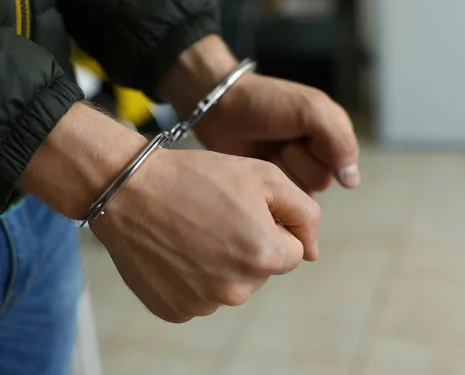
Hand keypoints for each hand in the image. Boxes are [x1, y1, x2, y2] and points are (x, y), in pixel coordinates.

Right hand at [92, 149, 319, 322]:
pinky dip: (195, 277)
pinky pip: (202, 295)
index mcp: (264, 255)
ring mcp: (204, 303)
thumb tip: (313, 252)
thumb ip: (304, 212)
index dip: (273, 226)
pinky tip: (178, 250)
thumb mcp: (264, 176)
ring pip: (233, 284)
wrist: (130, 189)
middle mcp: (237, 289)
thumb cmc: (197, 177)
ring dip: (223, 262)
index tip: (245, 210)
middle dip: (250, 246)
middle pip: (263, 271)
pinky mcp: (176, 310)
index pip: (292, 252)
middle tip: (217, 217)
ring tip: (194, 231)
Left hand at [158, 36, 360, 194]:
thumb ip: (339, 140)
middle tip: (281, 141)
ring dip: (283, 170)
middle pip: (321, 180)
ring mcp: (295, 169)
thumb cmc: (266, 102)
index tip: (302, 132)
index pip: (342, 162)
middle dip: (298, 160)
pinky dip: (271, 181)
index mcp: (332, 132)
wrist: (222, 106)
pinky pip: (284, 197)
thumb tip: (352, 181)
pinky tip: (260, 162)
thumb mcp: (310, 109)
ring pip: (302, 191)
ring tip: (268, 149)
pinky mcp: (274, 181)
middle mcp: (318, 153)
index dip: (319, 151)